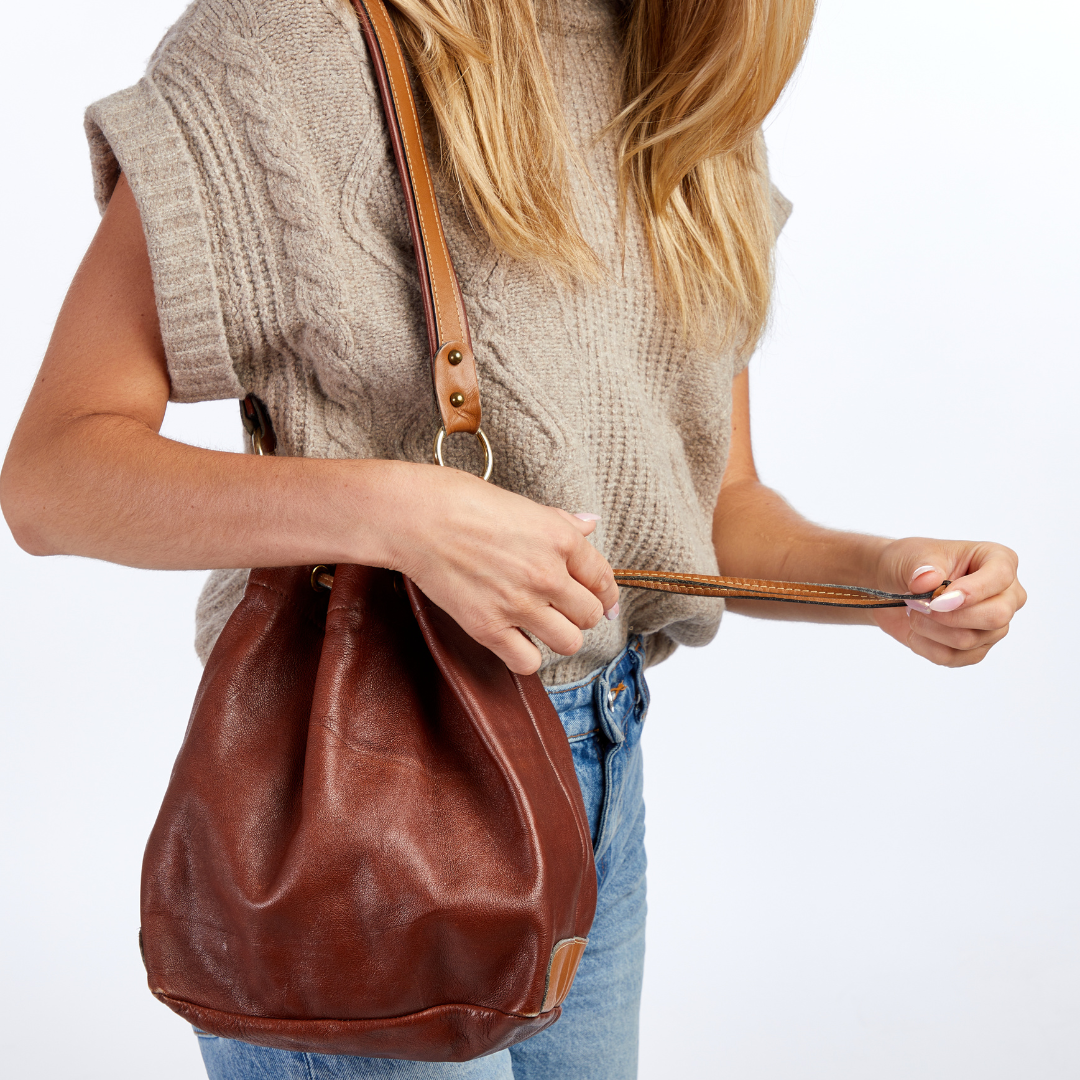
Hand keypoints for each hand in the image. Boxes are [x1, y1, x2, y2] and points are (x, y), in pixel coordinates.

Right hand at [376, 463, 618, 675]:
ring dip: (559, 637)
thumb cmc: (460, 501)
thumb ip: (559, 521)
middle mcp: (547, 574)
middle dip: (581, 614)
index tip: (604, 603)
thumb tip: (589, 524)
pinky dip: (526, 657)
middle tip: (564, 610)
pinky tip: (516, 641)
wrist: (414, 518)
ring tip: (542, 626)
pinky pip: (528, 663)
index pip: (603, 579)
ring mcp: (519, 604)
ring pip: (569, 642)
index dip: (606, 594)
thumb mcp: (520, 503)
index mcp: (559, 539)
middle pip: (590, 615)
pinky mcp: (488, 628)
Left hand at [870, 538, 1024, 666]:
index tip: (938, 598)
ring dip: (930, 628)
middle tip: (919, 604)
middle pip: (996, 616)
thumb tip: (927, 582)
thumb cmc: (911, 564)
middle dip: (949, 615)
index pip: (1000, 576)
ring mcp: (993, 626)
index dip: (971, 591)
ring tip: (913, 611)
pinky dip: (926, 645)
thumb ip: (922, 568)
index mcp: (998, 559)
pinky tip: (915, 630)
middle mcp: (1005, 595)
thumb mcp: (912, 555)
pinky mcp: (975, 649)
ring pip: (970, 639)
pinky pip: (955, 658)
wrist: (891, 585)